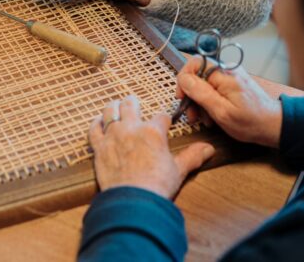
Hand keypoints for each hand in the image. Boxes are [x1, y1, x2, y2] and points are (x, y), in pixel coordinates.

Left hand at [89, 95, 215, 199]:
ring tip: (114, 104)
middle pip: (130, 105)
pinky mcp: (99, 148)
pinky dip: (95, 124)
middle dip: (133, 102)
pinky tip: (97, 121)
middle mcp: (132, 128)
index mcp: (153, 132)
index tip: (165, 122)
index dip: (164, 119)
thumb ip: (193, 156)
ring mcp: (113, 136)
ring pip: (110, 112)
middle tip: (133, 101)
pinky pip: (94, 129)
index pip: (161, 117)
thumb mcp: (179, 170)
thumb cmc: (157, 186)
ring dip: (113, 107)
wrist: (134, 201)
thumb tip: (209, 149)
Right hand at [176, 57, 282, 147]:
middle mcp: (227, 71)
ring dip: (200, 102)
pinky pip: (214, 89)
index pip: (194, 64)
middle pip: (198, 75)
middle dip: (192, 96)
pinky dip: (209, 102)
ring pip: (204, 84)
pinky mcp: (232, 85)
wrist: (274, 126)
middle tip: (192, 115)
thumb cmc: (251, 122)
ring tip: (204, 120)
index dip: (184, 80)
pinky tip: (212, 117)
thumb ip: (201, 93)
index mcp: (224, 74)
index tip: (182, 97)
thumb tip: (184, 79)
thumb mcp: (222, 111)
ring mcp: (230, 77)